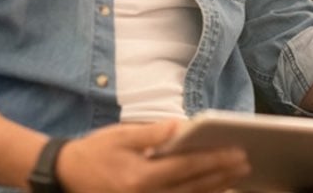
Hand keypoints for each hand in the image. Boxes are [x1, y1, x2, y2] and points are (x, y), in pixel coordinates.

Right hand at [56, 120, 249, 192]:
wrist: (66, 176)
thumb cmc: (94, 152)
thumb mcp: (120, 135)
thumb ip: (152, 133)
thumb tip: (181, 126)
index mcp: (140, 176)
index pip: (187, 167)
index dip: (215, 160)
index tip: (237, 153)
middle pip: (194, 187)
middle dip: (222, 175)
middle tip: (246, 163)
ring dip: (216, 189)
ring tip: (238, 177)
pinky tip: (213, 190)